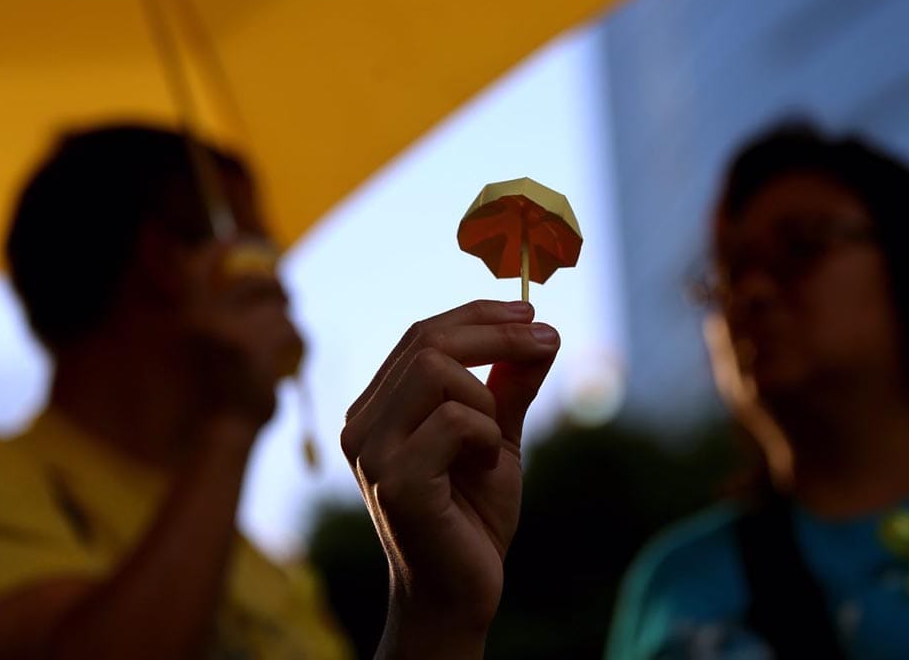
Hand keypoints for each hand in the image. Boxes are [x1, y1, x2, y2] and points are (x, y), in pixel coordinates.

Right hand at [181, 240, 303, 426]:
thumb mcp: (207, 347)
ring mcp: (233, 332)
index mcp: (189, 317)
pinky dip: (300, 342)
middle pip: (253, 283)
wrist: (225, 430)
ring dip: (289, 324)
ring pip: (278, 311)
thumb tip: (243, 279)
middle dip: (277, 286)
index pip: (199, 266)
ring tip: (289, 341)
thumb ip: (217, 319)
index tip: (242, 239)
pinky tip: (298, 358)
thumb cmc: (220, 392)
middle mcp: (206, 320)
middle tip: (288, 296)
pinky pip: (291, 330)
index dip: (221, 248)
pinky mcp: (259, 348)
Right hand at [341, 300, 558, 656]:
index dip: (478, 315)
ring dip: (485, 395)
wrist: (460, 593)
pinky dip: (485, 435)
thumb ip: (509, 387)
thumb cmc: (472, 516)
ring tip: (496, 438)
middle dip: (496, 333)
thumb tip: (541, 333)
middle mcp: (361, 424)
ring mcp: (371, 452)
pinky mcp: (395, 481)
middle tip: (546, 340)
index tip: (530, 315)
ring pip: (433, 369)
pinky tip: (487, 467)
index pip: (420, 334)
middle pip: (426, 340)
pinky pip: (452, 420)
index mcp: (377, 408)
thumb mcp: (498, 437)